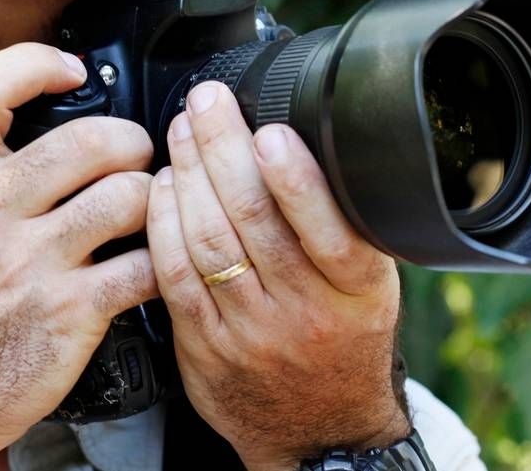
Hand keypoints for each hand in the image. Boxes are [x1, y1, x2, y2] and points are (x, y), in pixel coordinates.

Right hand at [0, 44, 157, 464]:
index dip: (36, 63)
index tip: (70, 69)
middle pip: (92, 139)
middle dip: (131, 140)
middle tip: (134, 155)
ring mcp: (30, 265)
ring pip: (130, 195)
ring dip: (153, 197)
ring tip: (145, 209)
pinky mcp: (70, 312)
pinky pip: (145, 264)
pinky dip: (160, 259)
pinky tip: (149, 262)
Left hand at [147, 82, 409, 470]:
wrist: (319, 428)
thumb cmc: (343, 338)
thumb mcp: (369, 285)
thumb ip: (341, 227)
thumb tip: (295, 144)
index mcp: (357, 291)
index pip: (328, 229)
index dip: (295, 179)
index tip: (271, 131)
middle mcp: (305, 312)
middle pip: (255, 221)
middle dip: (224, 151)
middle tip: (206, 103)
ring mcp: (251, 332)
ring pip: (210, 242)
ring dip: (189, 177)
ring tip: (183, 131)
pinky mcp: (206, 346)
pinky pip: (176, 277)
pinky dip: (164, 224)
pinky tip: (161, 187)